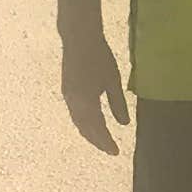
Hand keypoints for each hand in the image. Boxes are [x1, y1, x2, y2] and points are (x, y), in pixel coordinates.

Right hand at [62, 28, 129, 155]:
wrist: (79, 39)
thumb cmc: (100, 57)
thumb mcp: (113, 81)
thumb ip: (118, 104)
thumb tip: (124, 124)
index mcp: (87, 102)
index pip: (97, 129)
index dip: (106, 142)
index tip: (116, 152)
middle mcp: (74, 103)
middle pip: (85, 128)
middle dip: (97, 141)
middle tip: (109, 149)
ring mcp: (68, 97)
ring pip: (78, 122)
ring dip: (89, 133)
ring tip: (101, 140)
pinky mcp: (67, 90)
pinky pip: (75, 114)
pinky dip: (83, 123)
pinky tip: (91, 123)